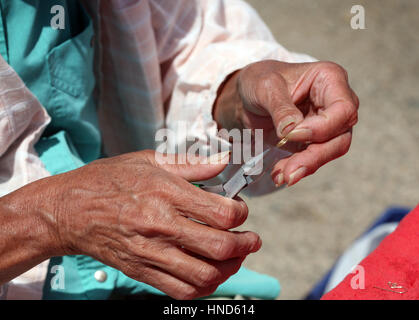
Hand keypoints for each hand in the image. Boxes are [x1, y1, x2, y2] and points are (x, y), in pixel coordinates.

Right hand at [37, 150, 259, 299]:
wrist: (69, 210)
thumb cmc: (107, 181)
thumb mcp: (148, 160)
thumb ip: (191, 164)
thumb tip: (224, 160)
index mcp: (166, 194)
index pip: (222, 213)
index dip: (241, 213)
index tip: (240, 210)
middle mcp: (161, 226)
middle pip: (220, 246)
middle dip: (246, 244)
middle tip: (251, 239)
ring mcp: (151, 253)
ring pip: (205, 274)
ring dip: (230, 268)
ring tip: (235, 257)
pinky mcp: (142, 272)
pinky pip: (182, 291)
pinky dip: (205, 287)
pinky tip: (211, 273)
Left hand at [214, 60, 358, 186]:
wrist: (247, 97)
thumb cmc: (258, 81)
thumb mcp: (264, 87)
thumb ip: (280, 107)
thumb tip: (292, 130)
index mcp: (329, 80)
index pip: (343, 109)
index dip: (322, 127)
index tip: (291, 134)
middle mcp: (334, 103)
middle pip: (340, 136)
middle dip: (315, 156)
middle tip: (290, 171)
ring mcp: (326, 125)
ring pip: (329, 151)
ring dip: (305, 166)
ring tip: (282, 176)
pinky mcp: (313, 142)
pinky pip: (311, 159)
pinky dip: (295, 168)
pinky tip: (279, 174)